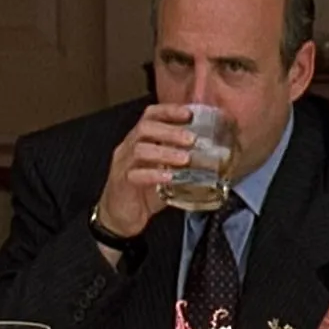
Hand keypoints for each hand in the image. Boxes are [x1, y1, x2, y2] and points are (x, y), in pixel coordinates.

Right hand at [94, 103, 195, 241]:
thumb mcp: (164, 172)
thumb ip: (180, 162)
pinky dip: (155, 174)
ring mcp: (123, 165)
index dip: (169, 111)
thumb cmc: (143, 192)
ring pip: (140, 149)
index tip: (189, 114)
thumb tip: (208, 157)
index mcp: (138, 140)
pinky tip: (170, 177)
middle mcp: (128, 148)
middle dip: (170, 131)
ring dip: (165, 152)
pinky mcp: (121, 183)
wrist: (120, 217)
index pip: (150, 116)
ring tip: (185, 158)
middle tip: (191, 139)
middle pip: (145, 128)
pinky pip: (135, 175)